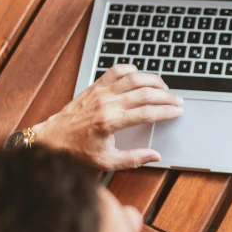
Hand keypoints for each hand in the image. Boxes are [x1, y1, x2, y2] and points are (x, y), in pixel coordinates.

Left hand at [33, 64, 182, 170]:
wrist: (54, 136)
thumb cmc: (78, 150)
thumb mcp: (107, 161)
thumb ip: (134, 159)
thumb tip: (155, 156)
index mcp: (111, 122)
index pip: (147, 113)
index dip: (166, 111)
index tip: (177, 111)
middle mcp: (107, 103)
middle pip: (145, 93)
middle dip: (166, 96)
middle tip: (177, 100)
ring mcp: (101, 91)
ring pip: (134, 77)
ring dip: (153, 80)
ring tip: (164, 88)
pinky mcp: (96, 85)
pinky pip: (117, 70)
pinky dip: (132, 70)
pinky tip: (140, 76)